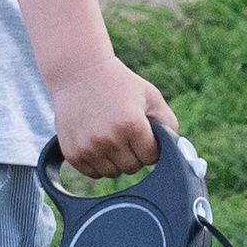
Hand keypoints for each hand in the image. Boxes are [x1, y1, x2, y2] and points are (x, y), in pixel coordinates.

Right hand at [51, 60, 175, 179]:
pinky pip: (93, 173)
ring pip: (113, 173)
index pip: (151, 157)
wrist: (77, 73)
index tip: (144, 135)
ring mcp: (89, 148)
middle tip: (127, 135)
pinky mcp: (72, 153)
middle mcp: (110, 139)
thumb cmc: (118, 83)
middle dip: (135, 155)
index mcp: (132, 125)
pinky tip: (97, 143)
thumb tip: (174, 149)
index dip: (150, 147)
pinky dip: (98, 164)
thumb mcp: (150, 95)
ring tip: (111, 137)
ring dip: (116, 161)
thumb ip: (168, 122)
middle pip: (133, 168)